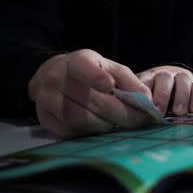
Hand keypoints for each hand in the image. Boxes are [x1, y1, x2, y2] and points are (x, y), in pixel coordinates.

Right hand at [28, 49, 153, 137]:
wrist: (54, 77)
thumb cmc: (91, 72)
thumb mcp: (111, 68)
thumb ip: (130, 82)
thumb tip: (147, 100)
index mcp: (76, 61)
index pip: (83, 67)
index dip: (96, 77)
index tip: (110, 86)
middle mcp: (56, 78)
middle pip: (91, 101)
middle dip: (122, 113)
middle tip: (141, 120)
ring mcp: (46, 100)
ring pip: (80, 119)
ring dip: (106, 125)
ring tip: (120, 123)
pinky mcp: (44, 119)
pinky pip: (71, 131)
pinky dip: (91, 132)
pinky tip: (102, 127)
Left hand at [136, 66, 192, 115]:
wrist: (171, 85)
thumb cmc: (151, 98)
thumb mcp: (141, 99)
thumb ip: (137, 104)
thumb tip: (133, 114)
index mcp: (148, 78)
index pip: (145, 82)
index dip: (145, 94)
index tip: (146, 109)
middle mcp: (165, 75)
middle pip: (165, 77)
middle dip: (163, 95)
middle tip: (161, 113)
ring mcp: (181, 78)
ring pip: (183, 80)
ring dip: (182, 97)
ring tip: (179, 113)